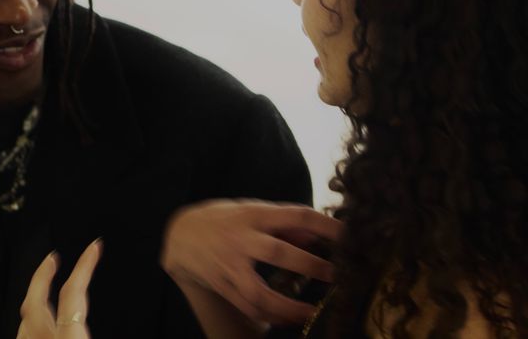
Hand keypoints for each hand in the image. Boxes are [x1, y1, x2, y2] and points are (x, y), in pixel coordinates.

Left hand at [17, 239, 102, 338]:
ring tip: (42, 292)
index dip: (83, 267)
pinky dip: (29, 328)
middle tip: (51, 258)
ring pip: (24, 322)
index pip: (73, 294)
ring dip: (34, 302)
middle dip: (42, 276)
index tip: (93, 248)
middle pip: (35, 302)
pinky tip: (36, 330)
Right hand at [161, 199, 341, 325]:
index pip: (295, 216)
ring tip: (314, 312)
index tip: (349, 236)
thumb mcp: (252, 211)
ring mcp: (229, 264)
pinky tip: (290, 320)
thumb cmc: (223, 219)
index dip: (324, 225)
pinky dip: (271, 317)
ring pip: (259, 292)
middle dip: (311, 265)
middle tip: (338, 276)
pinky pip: (248, 306)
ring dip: (290, 307)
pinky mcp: (222, 285)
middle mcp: (241, 239)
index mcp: (253, 214)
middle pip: (278, 253)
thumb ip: (284, 225)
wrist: (180, 235)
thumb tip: (317, 238)